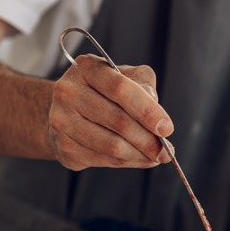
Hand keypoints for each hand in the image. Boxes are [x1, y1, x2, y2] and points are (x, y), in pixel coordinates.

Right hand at [47, 54, 173, 170]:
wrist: (69, 111)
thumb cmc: (106, 92)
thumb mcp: (128, 77)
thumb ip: (145, 88)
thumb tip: (159, 122)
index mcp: (87, 68)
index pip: (121, 89)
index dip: (148, 111)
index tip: (167, 128)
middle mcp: (68, 92)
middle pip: (118, 121)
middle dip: (149, 140)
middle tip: (167, 151)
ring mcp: (62, 120)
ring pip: (112, 146)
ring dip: (141, 155)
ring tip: (157, 157)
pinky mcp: (64, 146)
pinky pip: (104, 160)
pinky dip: (128, 162)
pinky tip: (140, 159)